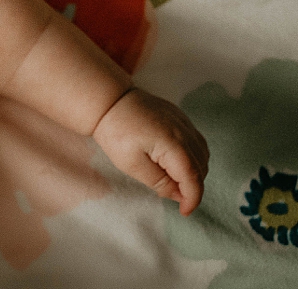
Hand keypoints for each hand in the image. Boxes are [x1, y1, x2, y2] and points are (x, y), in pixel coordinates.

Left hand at [93, 87, 209, 214]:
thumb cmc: (115, 132)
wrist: (108, 100)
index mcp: (174, 146)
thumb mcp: (132, 164)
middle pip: (201, 168)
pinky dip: (193, 156)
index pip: (193, 179)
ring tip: (175, 181)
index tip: (184, 212)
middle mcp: (185, 133)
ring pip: (202, 155)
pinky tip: (176, 162)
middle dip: (192, 187)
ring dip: (195, 172)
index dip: (192, 199)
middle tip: (175, 197)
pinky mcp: (179, 117)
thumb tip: (177, 195)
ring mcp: (184, 123)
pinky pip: (196, 141)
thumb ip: (158, 182)